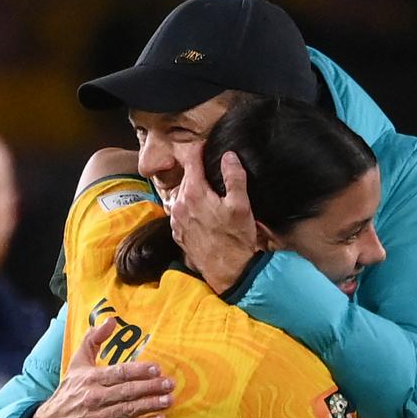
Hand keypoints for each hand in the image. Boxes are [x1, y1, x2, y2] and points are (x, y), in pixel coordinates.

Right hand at [32, 317, 174, 417]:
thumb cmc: (69, 392)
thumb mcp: (77, 363)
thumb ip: (93, 339)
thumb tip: (110, 320)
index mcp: (91, 379)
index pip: (119, 373)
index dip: (139, 371)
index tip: (156, 368)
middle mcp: (95, 398)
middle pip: (128, 391)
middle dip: (151, 387)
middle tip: (169, 384)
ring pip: (129, 410)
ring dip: (151, 405)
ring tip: (168, 400)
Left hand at [170, 148, 256, 293]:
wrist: (227, 271)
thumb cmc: (235, 239)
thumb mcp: (241, 205)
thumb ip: (234, 177)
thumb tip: (229, 156)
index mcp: (194, 193)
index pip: (192, 161)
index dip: (199, 150)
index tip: (205, 146)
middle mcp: (180, 204)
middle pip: (186, 178)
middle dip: (197, 172)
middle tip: (211, 172)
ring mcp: (176, 220)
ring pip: (181, 195)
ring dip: (192, 191)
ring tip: (208, 194)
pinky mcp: (177, 233)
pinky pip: (180, 213)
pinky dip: (188, 208)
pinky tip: (202, 214)